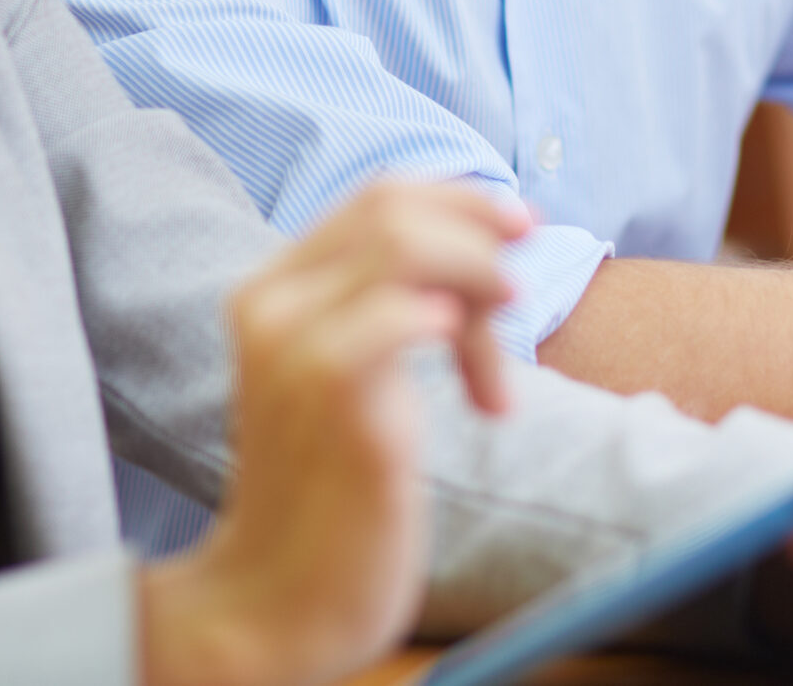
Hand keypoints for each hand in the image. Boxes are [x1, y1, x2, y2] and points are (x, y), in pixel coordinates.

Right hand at [140, 182, 529, 685]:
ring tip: (495, 370)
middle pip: (395, 208)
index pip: (378, 196)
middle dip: (479, 238)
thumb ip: (399, 304)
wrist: (280, 596)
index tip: (522, 230)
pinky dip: (458, 331)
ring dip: (480, 280)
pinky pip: (400, 317)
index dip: (463, 200)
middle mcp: (271, 304)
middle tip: (519, 301)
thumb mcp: (357, 377)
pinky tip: (483, 400)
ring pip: (404, 243)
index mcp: (272, 289)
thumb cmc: (334, 488)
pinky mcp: (331, 397)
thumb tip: (495, 247)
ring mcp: (293, 347)